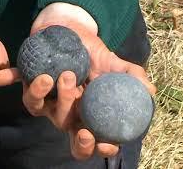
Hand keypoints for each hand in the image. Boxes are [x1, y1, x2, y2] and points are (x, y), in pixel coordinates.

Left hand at [23, 3, 156, 159]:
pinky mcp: (35, 93)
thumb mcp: (114, 63)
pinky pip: (32, 100)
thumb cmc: (93, 53)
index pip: (99, 140)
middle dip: (81, 144)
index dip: (103, 148)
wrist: (71, 33)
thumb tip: (150, 91)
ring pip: (55, 117)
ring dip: (64, 101)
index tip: (108, 144)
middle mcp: (73, 115)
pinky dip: (37, 91)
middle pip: (75, 141)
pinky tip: (45, 77)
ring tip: (69, 75)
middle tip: (85, 132)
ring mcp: (53, 106)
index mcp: (92, 114)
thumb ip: (130, 75)